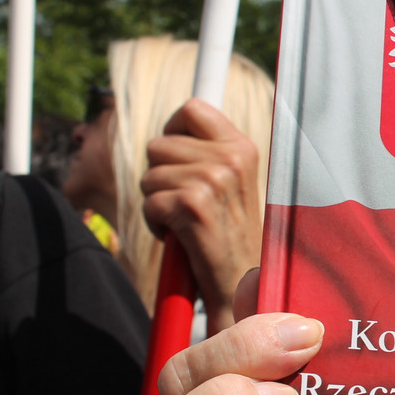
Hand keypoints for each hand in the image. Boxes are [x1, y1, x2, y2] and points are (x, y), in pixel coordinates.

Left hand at [141, 98, 263, 333]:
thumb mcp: (231, 184)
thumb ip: (209, 151)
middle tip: (186, 203)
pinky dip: (156, 224)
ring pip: (150, 175)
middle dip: (161, 175)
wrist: (243, 286)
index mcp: (243, 147)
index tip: (178, 159)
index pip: (192, 108)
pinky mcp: (194, 206)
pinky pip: (150, 201)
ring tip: (186, 221)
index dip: (173, 131)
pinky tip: (181, 237)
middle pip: (160, 143)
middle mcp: (232, 158)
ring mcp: (215, 180)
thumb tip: (179, 119)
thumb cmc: (231, 236)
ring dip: (157, 202)